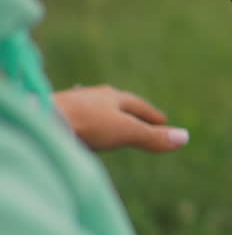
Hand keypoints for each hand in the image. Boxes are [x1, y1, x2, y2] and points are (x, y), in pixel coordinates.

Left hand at [53, 85, 188, 152]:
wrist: (42, 120)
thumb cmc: (87, 124)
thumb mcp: (127, 132)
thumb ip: (153, 137)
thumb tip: (186, 138)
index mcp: (113, 96)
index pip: (139, 105)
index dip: (152, 116)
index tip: (164, 121)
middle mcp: (93, 96)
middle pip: (117, 105)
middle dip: (130, 113)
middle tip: (141, 120)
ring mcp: (73, 105)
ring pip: (95, 110)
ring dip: (106, 117)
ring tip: (111, 124)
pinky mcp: (56, 115)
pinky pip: (77, 120)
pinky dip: (86, 125)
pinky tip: (81, 130)